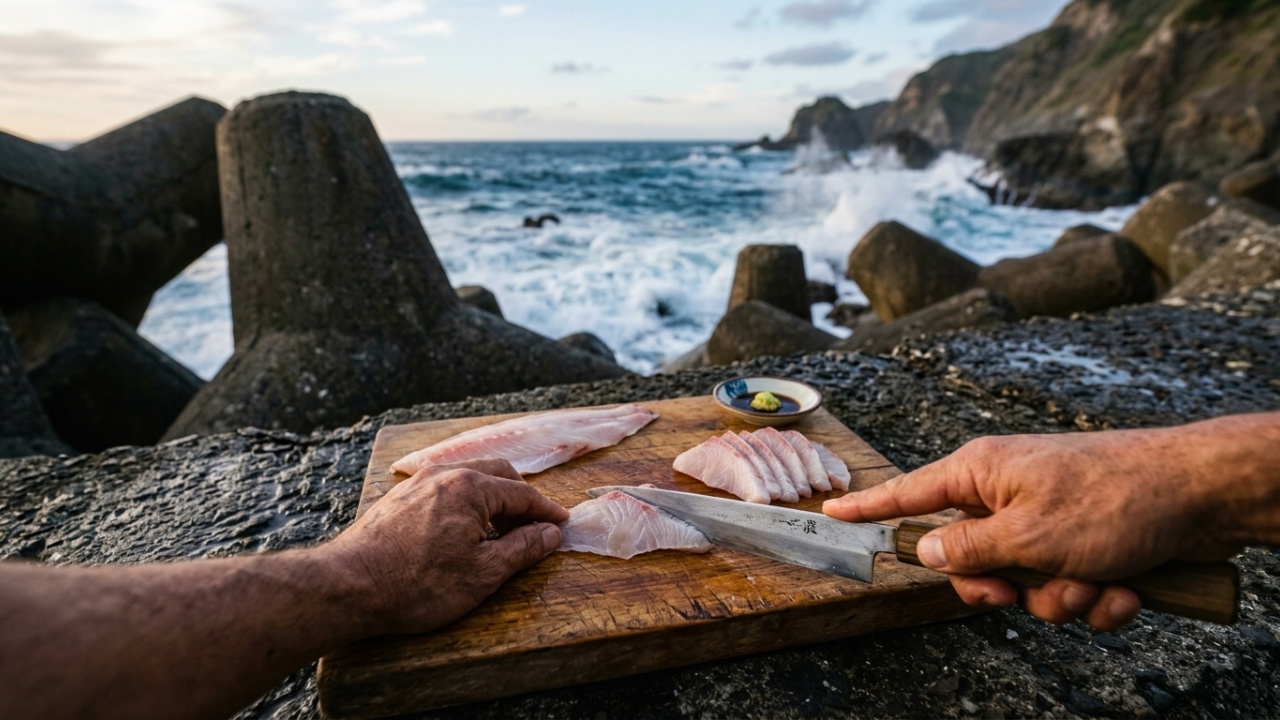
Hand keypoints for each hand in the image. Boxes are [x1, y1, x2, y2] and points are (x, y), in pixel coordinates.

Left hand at [324, 459, 568, 635]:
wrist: (349, 587)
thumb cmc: (417, 584)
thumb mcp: (482, 574)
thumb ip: (522, 549)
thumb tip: (550, 534)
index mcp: (471, 487)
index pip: (522, 493)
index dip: (546, 511)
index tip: (561, 524)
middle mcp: (445, 474)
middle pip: (496, 475)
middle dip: (520, 498)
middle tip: (533, 525)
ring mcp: (418, 483)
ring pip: (468, 479)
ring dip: (491, 499)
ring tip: (499, 530)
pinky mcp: (399, 497)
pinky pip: (444, 488)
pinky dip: (465, 502)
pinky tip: (463, 529)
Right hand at [823, 425, 1248, 630]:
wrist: (1203, 494)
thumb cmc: (1117, 497)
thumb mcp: (1029, 533)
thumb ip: (967, 550)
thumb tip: (924, 551)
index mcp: (983, 475)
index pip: (910, 493)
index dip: (871, 507)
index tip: (834, 512)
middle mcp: (1010, 494)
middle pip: (969, 560)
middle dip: (1003, 589)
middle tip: (1022, 589)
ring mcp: (1050, 520)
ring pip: (1026, 585)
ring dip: (1063, 598)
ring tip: (1098, 580)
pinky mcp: (1086, 543)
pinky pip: (1069, 589)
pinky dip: (1098, 597)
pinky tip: (1127, 586)